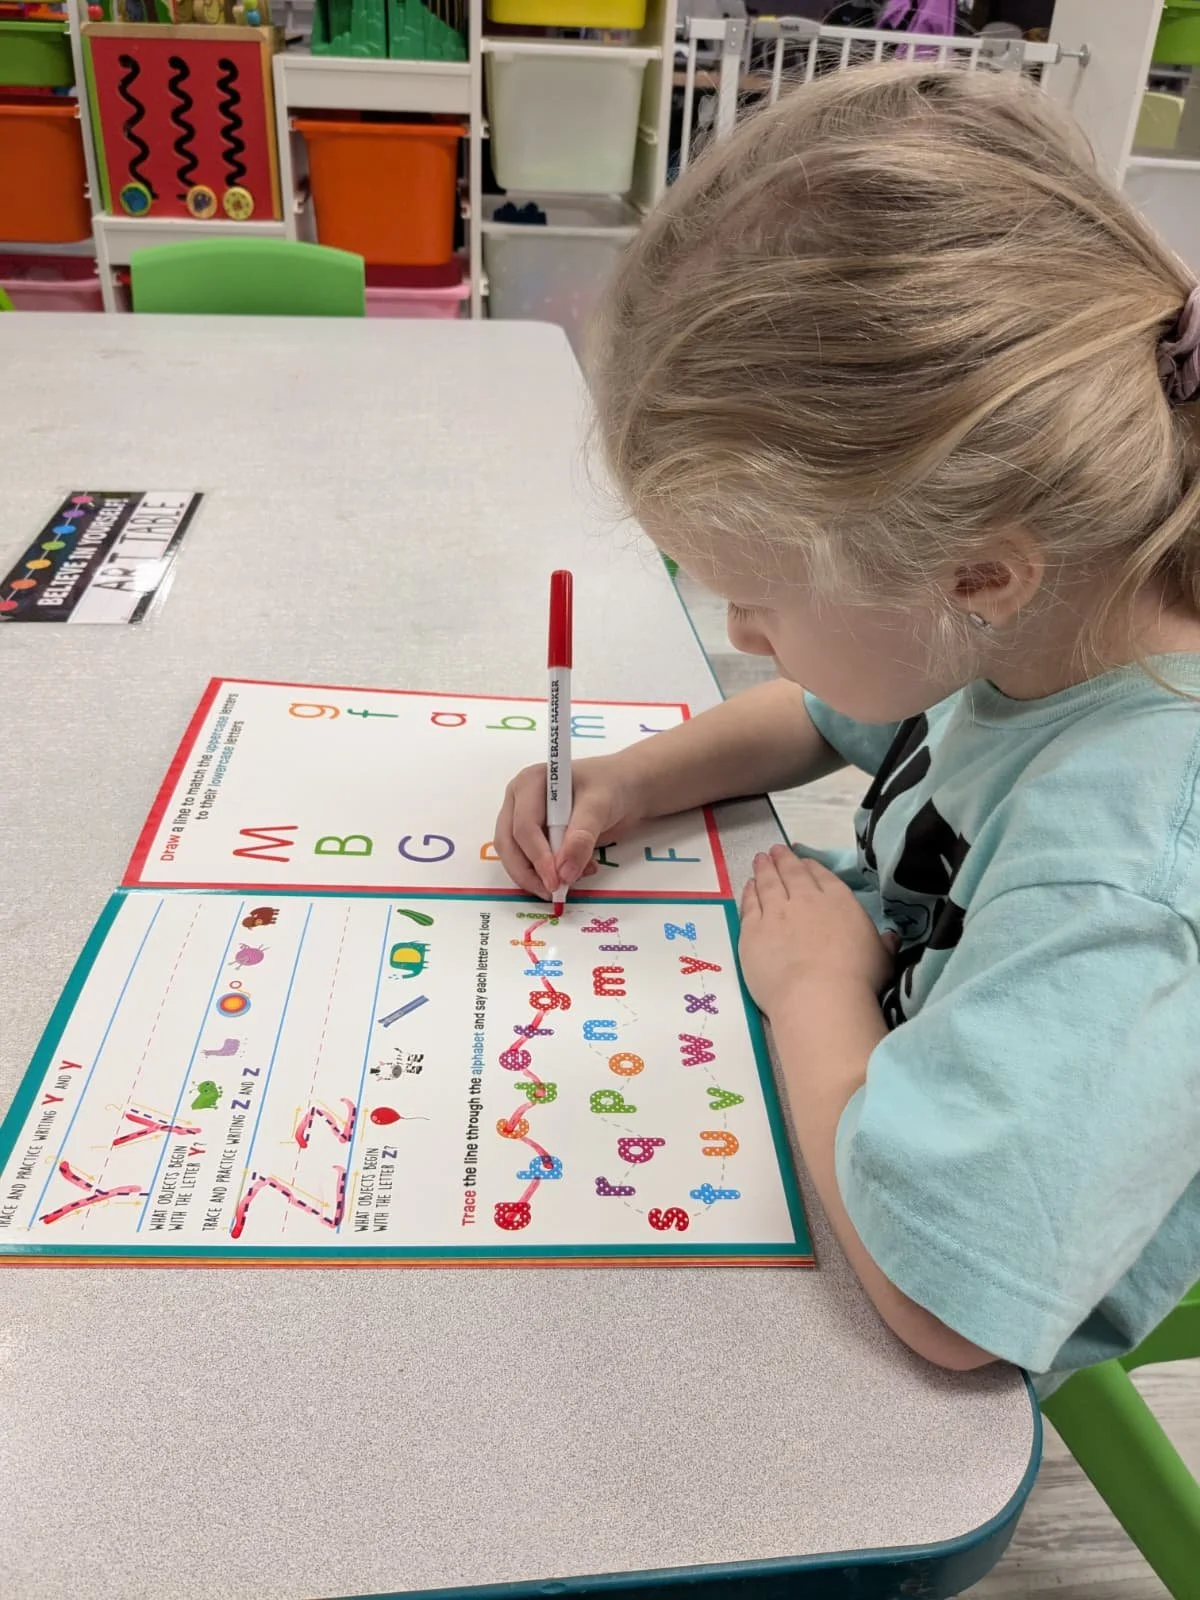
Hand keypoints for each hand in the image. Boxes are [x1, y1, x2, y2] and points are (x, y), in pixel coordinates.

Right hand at [494, 753, 649, 899]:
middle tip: (554, 892)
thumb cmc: (611, 786)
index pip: (524, 826)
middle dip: (528, 873)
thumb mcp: (599, 807)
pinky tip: (576, 872)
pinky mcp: (535, 838)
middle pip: (509, 844)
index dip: (538, 857)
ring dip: (538, 875)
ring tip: (572, 880)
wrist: (626, 788)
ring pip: (515, 856)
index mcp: (529, 783)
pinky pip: (530, 861)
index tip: (556, 881)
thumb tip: (564, 873)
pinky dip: (548, 874)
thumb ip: (581, 838)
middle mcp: (519, 801)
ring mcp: (524, 819)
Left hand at [739, 844, 896, 1017]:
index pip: (822, 876)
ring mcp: (776, 913)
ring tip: (759, 859)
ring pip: (767, 884)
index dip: (811, 867)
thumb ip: (883, 944)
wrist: (819, 996)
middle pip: (792, 873)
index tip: (804, 861)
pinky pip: (749, 905)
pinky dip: (748, 893)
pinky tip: (747, 887)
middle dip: (783, 859)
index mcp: (838, 900)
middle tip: (775, 850)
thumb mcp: (882, 958)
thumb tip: (891, 938)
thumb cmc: (858, 978)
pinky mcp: (752, 931)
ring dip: (763, 869)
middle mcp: (805, 899)